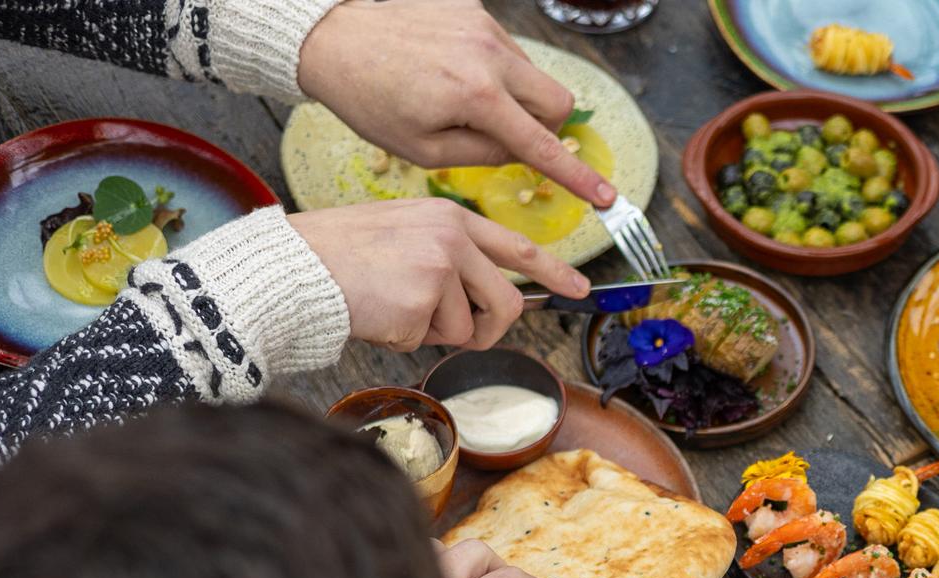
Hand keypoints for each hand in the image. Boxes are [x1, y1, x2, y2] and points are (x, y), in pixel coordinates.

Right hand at [289, 201, 587, 351]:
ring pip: (466, 328)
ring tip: (393, 308)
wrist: (296, 266)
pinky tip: (377, 314)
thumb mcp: (403, 235)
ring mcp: (440, 266)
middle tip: (465, 336)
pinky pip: (430, 341)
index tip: (579, 288)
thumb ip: (448, 257)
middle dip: (488, 329)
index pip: (515, 244)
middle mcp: (452, 236)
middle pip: (505, 301)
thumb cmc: (340, 257)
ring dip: (434, 334)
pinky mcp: (423, 298)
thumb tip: (480, 300)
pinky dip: (404, 340)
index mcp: (448, 217)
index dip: (552, 271)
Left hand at [297, 0, 614, 206]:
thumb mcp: (423, 150)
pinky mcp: (473, 10)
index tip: (607, 197)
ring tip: (465, 100)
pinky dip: (493, 70)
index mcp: (476, 97)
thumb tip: (520, 151)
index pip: (543, 146)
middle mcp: (489, 56)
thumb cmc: (370, 100)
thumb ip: (482, 155)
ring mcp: (483, 27)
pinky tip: (452, 72)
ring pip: (534, 76)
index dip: (578, 177)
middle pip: (558, 103)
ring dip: (515, 97)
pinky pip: (506, 50)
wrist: (331, 37)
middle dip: (546, 127)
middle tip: (508, 138)